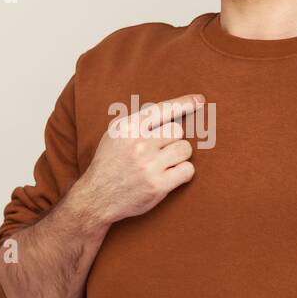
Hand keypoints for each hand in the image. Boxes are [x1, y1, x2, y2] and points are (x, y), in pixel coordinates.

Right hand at [72, 93, 204, 226]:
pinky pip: (188, 170)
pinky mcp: (158, 185)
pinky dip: (183, 173)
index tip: (200, 100)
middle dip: (174, 141)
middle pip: (178, 131)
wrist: (96, 197)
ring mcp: (149, 165)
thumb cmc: (109, 164)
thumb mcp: (114, 135)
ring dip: (180, 156)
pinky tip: (169, 177)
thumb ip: (137, 122)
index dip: (184, 103)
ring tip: (165, 164)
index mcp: (127, 127)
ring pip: (185, 149)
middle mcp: (138, 143)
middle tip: (162, 152)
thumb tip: (169, 110)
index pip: (162, 109)